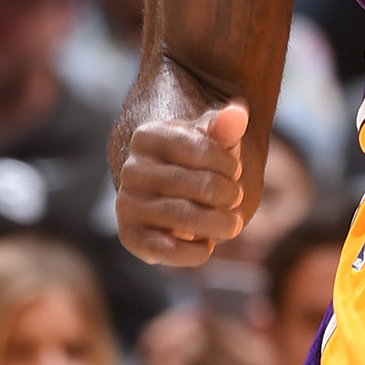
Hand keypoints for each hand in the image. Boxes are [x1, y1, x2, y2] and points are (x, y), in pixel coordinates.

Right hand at [116, 102, 248, 266]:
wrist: (171, 188)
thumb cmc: (197, 158)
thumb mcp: (212, 138)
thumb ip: (225, 127)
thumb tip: (238, 113)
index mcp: (148, 136)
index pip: (200, 148)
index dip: (227, 163)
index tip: (236, 169)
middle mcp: (132, 169)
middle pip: (195, 185)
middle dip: (226, 193)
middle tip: (237, 196)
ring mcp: (127, 203)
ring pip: (183, 217)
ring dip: (218, 222)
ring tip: (233, 223)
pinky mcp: (130, 236)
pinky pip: (163, 249)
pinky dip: (192, 251)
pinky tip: (207, 245)